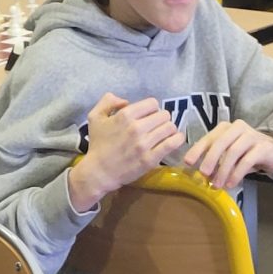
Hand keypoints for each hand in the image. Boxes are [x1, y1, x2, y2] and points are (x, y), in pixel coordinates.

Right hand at [70, 92, 183, 206]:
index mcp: (125, 115)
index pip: (152, 103)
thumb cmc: (97, 145)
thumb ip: (108, 101)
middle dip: (162, 119)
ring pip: (170, 128)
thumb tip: (125, 101)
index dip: (152, 108)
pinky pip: (171, 144)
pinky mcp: (150, 159)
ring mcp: (144, 144)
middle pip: (164, 115)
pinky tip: (176, 139)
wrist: (99, 172)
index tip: (149, 116)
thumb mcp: (95, 117)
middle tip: (157, 126)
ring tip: (165, 133)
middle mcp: (136, 128)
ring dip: (169, 129)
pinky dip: (177, 140)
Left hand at [180, 120, 272, 191]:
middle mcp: (238, 128)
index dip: (197, 150)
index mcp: (226, 128)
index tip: (188, 162)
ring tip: (217, 185)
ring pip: (233, 152)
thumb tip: (201, 174)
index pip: (209, 137)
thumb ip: (215, 160)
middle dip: (210, 159)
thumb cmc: (246, 153)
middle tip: (203, 175)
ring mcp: (251, 135)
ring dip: (223, 170)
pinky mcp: (263, 147)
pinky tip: (231, 184)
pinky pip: (247, 160)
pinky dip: (237, 173)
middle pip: (220, 142)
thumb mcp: (228, 155)